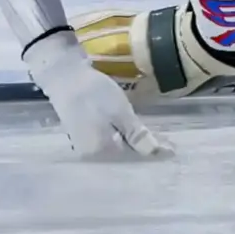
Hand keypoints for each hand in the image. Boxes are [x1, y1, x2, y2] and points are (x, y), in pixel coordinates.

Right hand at [23, 29, 172, 159]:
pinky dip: (120, 138)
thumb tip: (157, 153)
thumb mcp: (120, 111)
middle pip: (124, 157)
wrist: (62, 74)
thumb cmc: (93, 92)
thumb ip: (137, 135)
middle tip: (166, 143)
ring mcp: (84, 147)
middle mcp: (91, 156)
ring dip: (133, 145)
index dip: (153, 152)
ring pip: (115, 150)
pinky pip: (106, 143)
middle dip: (143, 150)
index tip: (172, 147)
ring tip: (153, 139)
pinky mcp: (81, 135)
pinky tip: (130, 133)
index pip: (135, 159)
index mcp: (101, 153)